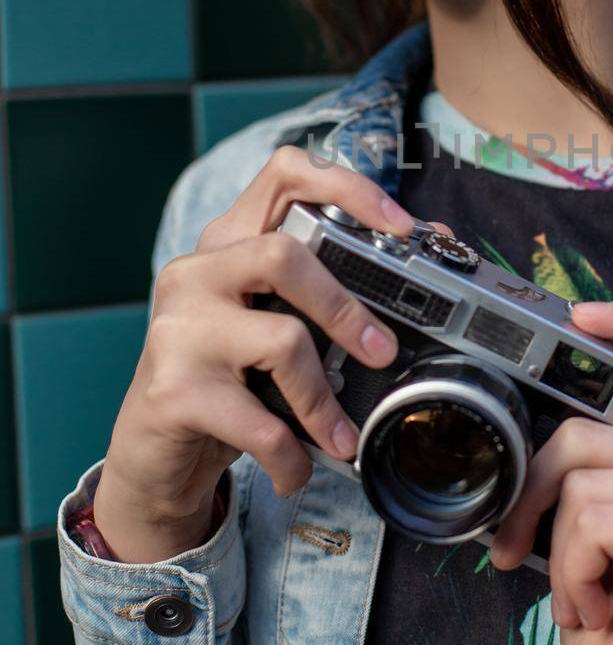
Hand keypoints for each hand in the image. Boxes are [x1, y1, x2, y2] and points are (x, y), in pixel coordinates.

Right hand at [102, 143, 452, 527]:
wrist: (152, 453)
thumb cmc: (229, 379)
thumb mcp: (273, 325)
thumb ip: (328, 290)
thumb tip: (429, 250)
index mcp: (228, 243)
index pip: (286, 174)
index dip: (349, 187)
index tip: (400, 226)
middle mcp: (196, 273)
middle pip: (285, 256)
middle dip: (347, 308)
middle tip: (383, 352)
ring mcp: (179, 329)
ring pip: (281, 341)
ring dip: (324, 402)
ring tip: (342, 438)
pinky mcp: (173, 389)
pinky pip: (259, 422)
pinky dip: (291, 455)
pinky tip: (297, 469)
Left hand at [489, 296, 612, 644]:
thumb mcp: (597, 529)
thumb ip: (591, 471)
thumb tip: (536, 437)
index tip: (582, 316)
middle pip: (585, 433)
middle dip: (533, 494)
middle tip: (522, 550)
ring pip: (580, 484)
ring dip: (558, 554)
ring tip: (588, 594)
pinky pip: (591, 523)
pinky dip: (572, 573)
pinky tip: (603, 607)